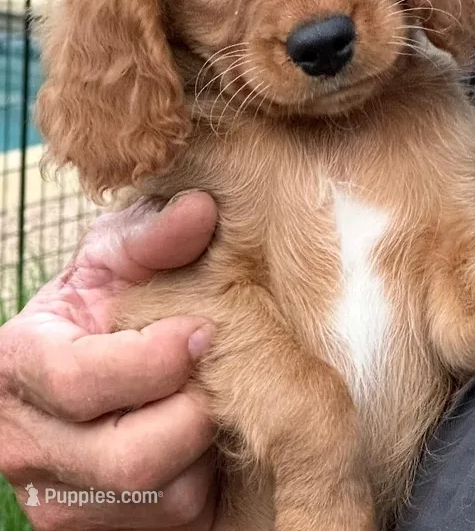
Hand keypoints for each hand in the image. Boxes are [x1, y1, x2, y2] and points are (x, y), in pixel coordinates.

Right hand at [0, 191, 218, 529]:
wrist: (90, 354)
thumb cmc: (104, 299)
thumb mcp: (116, 256)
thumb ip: (153, 235)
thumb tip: (202, 210)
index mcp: (18, 365)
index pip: (83, 381)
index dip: (156, 358)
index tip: (204, 328)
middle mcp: (25, 443)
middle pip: (128, 458)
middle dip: (194, 409)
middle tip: (220, 368)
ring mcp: (57, 498)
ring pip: (161, 497)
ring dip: (203, 444)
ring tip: (204, 393)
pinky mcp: (95, 528)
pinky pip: (172, 520)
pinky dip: (200, 476)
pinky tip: (196, 430)